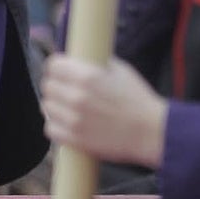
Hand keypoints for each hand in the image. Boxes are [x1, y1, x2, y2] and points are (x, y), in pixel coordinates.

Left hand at [40, 55, 167, 169]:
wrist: (153, 133)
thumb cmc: (139, 101)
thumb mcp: (121, 70)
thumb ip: (97, 63)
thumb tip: (79, 59)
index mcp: (87, 76)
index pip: (53, 65)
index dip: (56, 67)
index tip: (60, 71)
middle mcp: (77, 96)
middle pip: (47, 86)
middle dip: (56, 85)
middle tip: (65, 90)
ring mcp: (74, 119)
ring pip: (46, 107)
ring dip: (55, 106)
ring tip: (66, 107)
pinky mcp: (76, 139)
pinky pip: (50, 129)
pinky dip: (56, 126)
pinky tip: (66, 123)